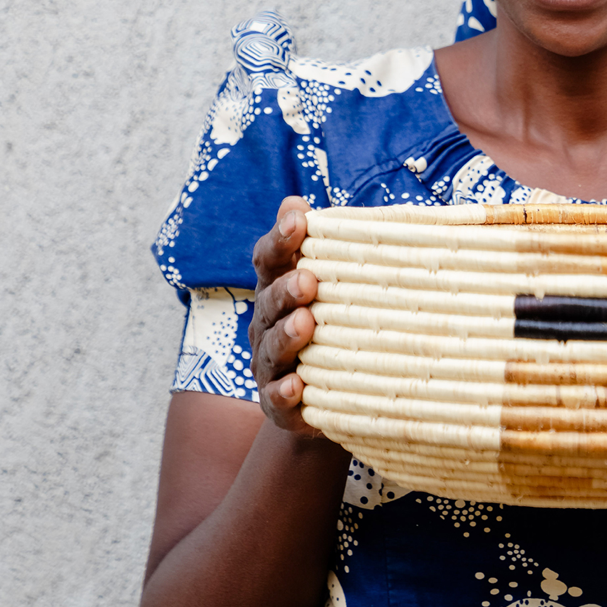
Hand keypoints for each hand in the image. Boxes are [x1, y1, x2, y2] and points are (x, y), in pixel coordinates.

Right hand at [248, 196, 320, 435]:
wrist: (337, 395)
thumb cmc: (338, 325)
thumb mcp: (337, 284)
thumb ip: (323, 247)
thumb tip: (296, 200)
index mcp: (279, 289)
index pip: (270, 260)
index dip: (280, 239)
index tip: (299, 220)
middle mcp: (268, 324)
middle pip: (269, 302)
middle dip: (285, 290)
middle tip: (308, 280)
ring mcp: (270, 365)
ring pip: (271, 349)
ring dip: (286, 336)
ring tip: (305, 324)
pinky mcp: (280, 406)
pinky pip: (276, 399)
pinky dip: (283, 393)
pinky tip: (296, 386)